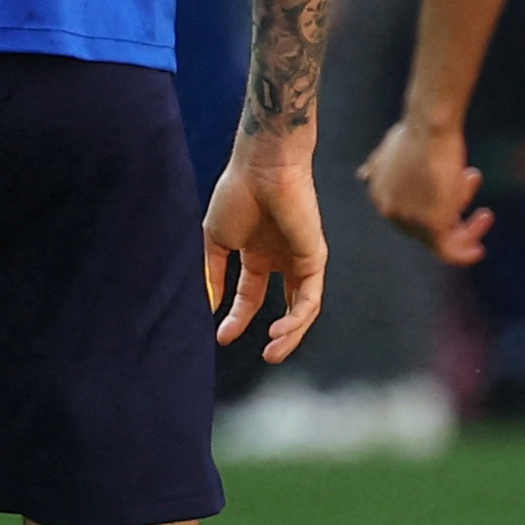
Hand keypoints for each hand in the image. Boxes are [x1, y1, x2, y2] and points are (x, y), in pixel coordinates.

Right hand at [203, 123, 327, 359]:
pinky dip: (298, 317)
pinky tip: (280, 329)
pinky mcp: (315, 257)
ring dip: (291, 333)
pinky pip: (310, 296)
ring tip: (273, 351)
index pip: (251, 297)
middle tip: (267, 357)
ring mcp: (300, 259)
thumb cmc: (237, 194)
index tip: (223, 337)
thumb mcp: (216, 240)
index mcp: (258, 255)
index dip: (238, 318)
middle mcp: (282, 259)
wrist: (261, 168)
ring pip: (302, 308)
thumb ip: (214, 274)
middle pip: (285, 308)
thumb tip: (210, 306)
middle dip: (278, 336)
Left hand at [364, 107, 487, 260]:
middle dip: (452, 211)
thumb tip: (362, 174)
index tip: (458, 187)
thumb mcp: (390, 147)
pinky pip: (449, 249)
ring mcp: (409, 220)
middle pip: (423, 226)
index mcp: (380, 193)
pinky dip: (463, 252)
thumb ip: (379, 165)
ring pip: (438, 239)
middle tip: (472, 191)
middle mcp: (390, 211)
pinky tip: (477, 251)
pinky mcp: (431, 224)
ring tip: (484, 215)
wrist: (430, 127)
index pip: (408, 210)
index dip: (435, 201)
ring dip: (464, 231)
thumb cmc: (418, 130)